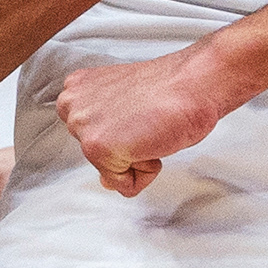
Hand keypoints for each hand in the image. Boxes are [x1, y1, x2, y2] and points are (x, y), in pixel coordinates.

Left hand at [57, 46, 227, 197]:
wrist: (194, 82)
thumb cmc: (172, 88)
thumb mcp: (127, 106)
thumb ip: (107, 135)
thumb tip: (105, 181)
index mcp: (77, 88)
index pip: (90, 136)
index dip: (122, 132)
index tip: (138, 113)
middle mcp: (72, 104)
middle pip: (96, 156)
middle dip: (126, 147)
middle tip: (146, 121)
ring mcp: (83, 126)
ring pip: (111, 171)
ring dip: (137, 158)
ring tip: (150, 128)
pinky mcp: (98, 148)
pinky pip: (126, 184)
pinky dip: (147, 170)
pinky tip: (153, 139)